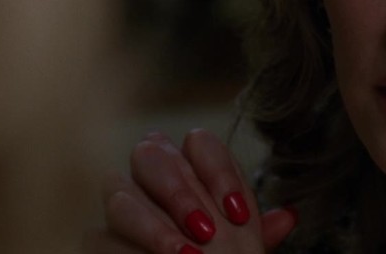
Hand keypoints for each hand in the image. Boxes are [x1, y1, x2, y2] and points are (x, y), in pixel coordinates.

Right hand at [84, 129, 295, 253]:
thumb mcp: (242, 249)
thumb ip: (256, 231)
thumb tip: (287, 217)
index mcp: (190, 169)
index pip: (198, 142)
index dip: (218, 170)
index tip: (237, 212)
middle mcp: (151, 179)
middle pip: (148, 154)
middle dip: (178, 192)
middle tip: (206, 231)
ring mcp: (121, 206)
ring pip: (118, 192)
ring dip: (153, 225)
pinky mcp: (99, 239)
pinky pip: (98, 234)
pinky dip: (128, 249)